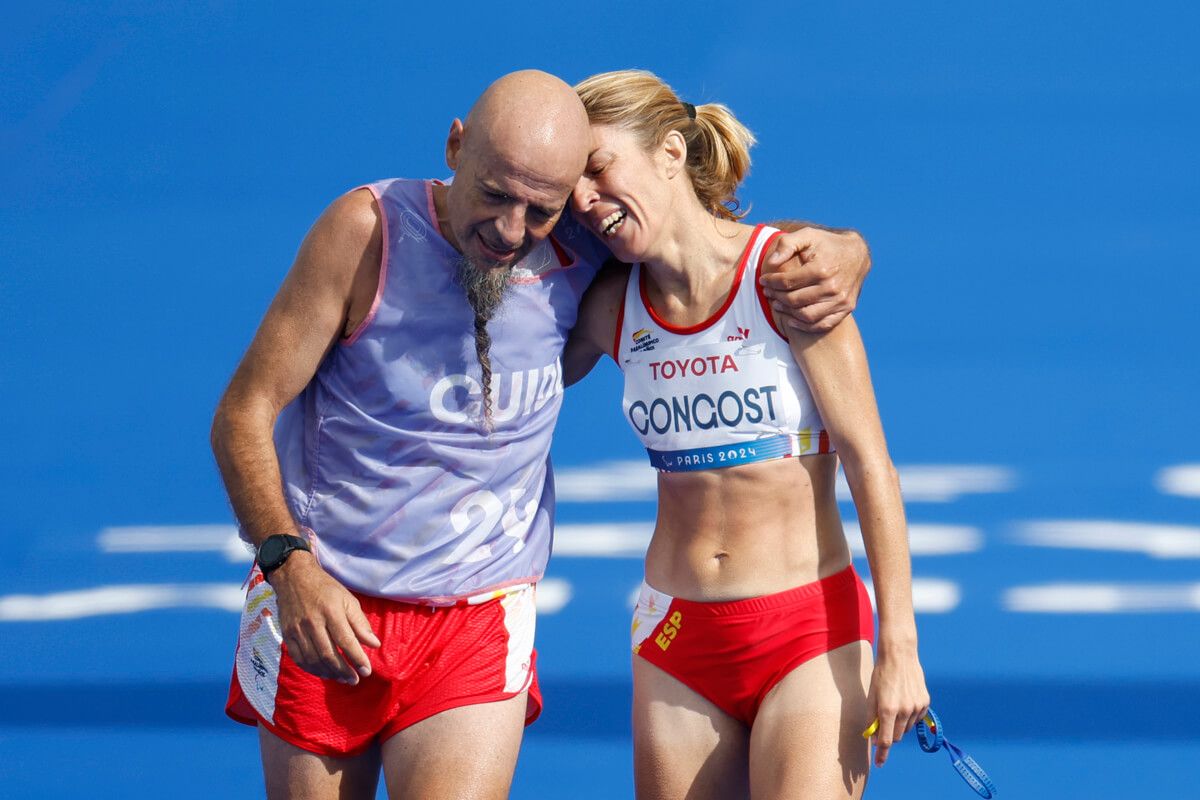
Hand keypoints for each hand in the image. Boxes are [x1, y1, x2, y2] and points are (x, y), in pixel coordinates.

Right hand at [267, 552, 380, 684]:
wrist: (294, 577)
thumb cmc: (326, 588)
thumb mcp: (348, 599)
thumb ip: (360, 623)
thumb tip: (374, 644)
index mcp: (331, 611)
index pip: (346, 641)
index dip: (357, 659)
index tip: (366, 671)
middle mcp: (312, 622)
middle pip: (328, 654)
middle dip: (344, 671)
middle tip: (355, 680)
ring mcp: (297, 630)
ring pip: (313, 660)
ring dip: (329, 674)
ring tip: (342, 679)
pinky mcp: (287, 635)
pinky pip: (299, 659)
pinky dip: (312, 669)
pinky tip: (324, 673)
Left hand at [759, 228, 870, 332]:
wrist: (857, 253)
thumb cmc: (827, 244)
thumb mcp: (807, 235)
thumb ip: (787, 244)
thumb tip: (771, 262)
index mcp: (821, 269)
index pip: (787, 282)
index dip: (771, 282)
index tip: (763, 280)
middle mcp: (832, 287)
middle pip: (794, 300)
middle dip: (776, 296)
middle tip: (767, 293)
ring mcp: (840, 300)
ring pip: (806, 315)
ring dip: (787, 312)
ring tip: (777, 304)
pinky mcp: (846, 308)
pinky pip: (822, 324)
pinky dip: (804, 326)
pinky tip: (791, 319)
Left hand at [865, 650, 929, 766]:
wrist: (899, 656)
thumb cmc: (881, 675)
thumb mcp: (871, 696)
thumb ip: (871, 718)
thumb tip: (873, 737)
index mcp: (888, 710)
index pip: (886, 740)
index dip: (882, 754)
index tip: (879, 764)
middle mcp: (904, 711)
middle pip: (897, 736)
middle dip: (889, 734)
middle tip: (882, 723)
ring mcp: (917, 707)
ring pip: (907, 728)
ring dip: (899, 724)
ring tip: (893, 704)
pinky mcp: (925, 702)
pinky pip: (916, 718)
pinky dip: (909, 715)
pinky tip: (904, 700)